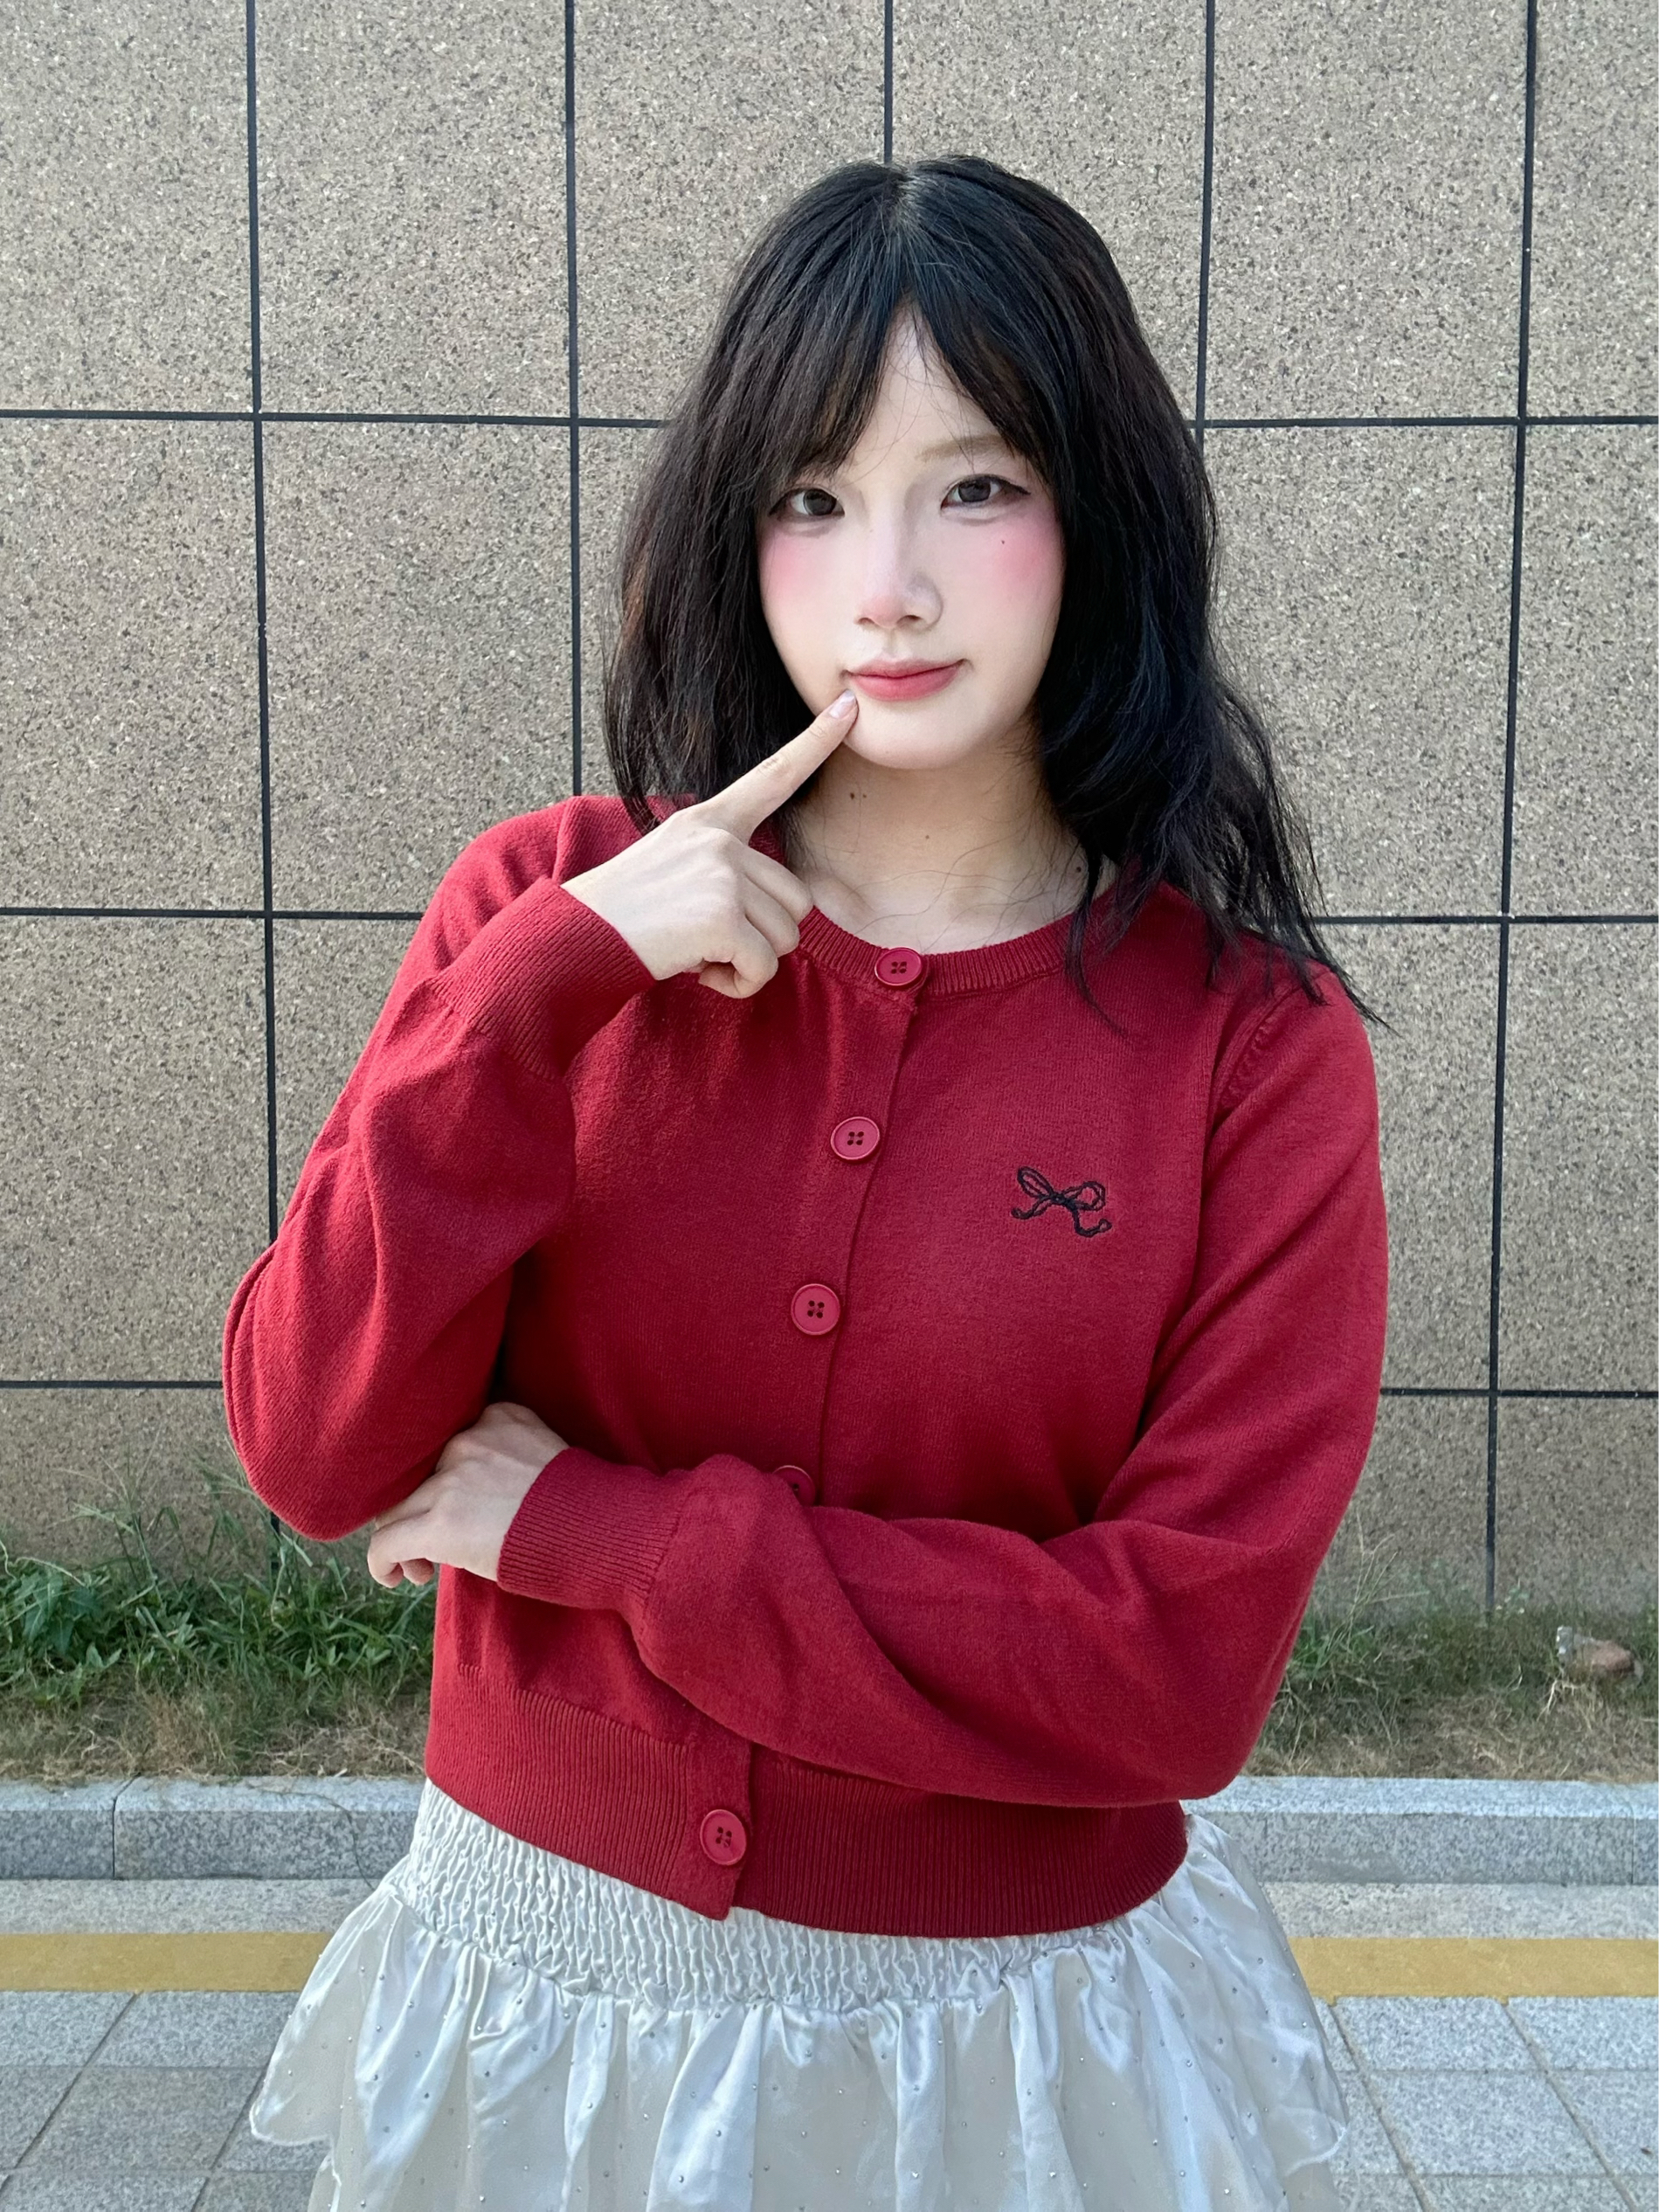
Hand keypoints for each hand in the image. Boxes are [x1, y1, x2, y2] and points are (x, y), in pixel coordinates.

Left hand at [364, 1401, 568, 1588]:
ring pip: (393, 1510)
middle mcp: (469, 1438)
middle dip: (417, 1512)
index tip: (455, 1508)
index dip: (440, 1479)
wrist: (607, 1531)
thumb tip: (470, 1500)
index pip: (444, 1442)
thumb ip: (504, 1458)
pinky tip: (395, 1578)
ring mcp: (453, 1479)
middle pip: (413, 1474)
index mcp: (498, 1415)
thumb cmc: (587, 1507)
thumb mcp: (547, 1456)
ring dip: (401, 1539)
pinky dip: (382, 1563)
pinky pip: (386, 1542)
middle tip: (430, 1546)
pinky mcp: (442, 1523)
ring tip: (421, 1570)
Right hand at [561, 689, 856, 997]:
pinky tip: (700, 971)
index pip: (772, 776)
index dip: (815, 743)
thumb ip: (726, 869)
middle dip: (763, 935)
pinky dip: (738, 984)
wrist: (576, 937)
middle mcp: (721, 840)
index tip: (849, 708)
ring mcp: (724, 874)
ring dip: (748, 961)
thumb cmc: (626, 913)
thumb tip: (777, 910)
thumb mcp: (674, 866)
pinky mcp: (723, 916)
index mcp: (709, 820)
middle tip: (708, 937)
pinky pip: (763, 967)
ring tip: (698, 950)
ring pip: (785, 937)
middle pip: (796, 901)